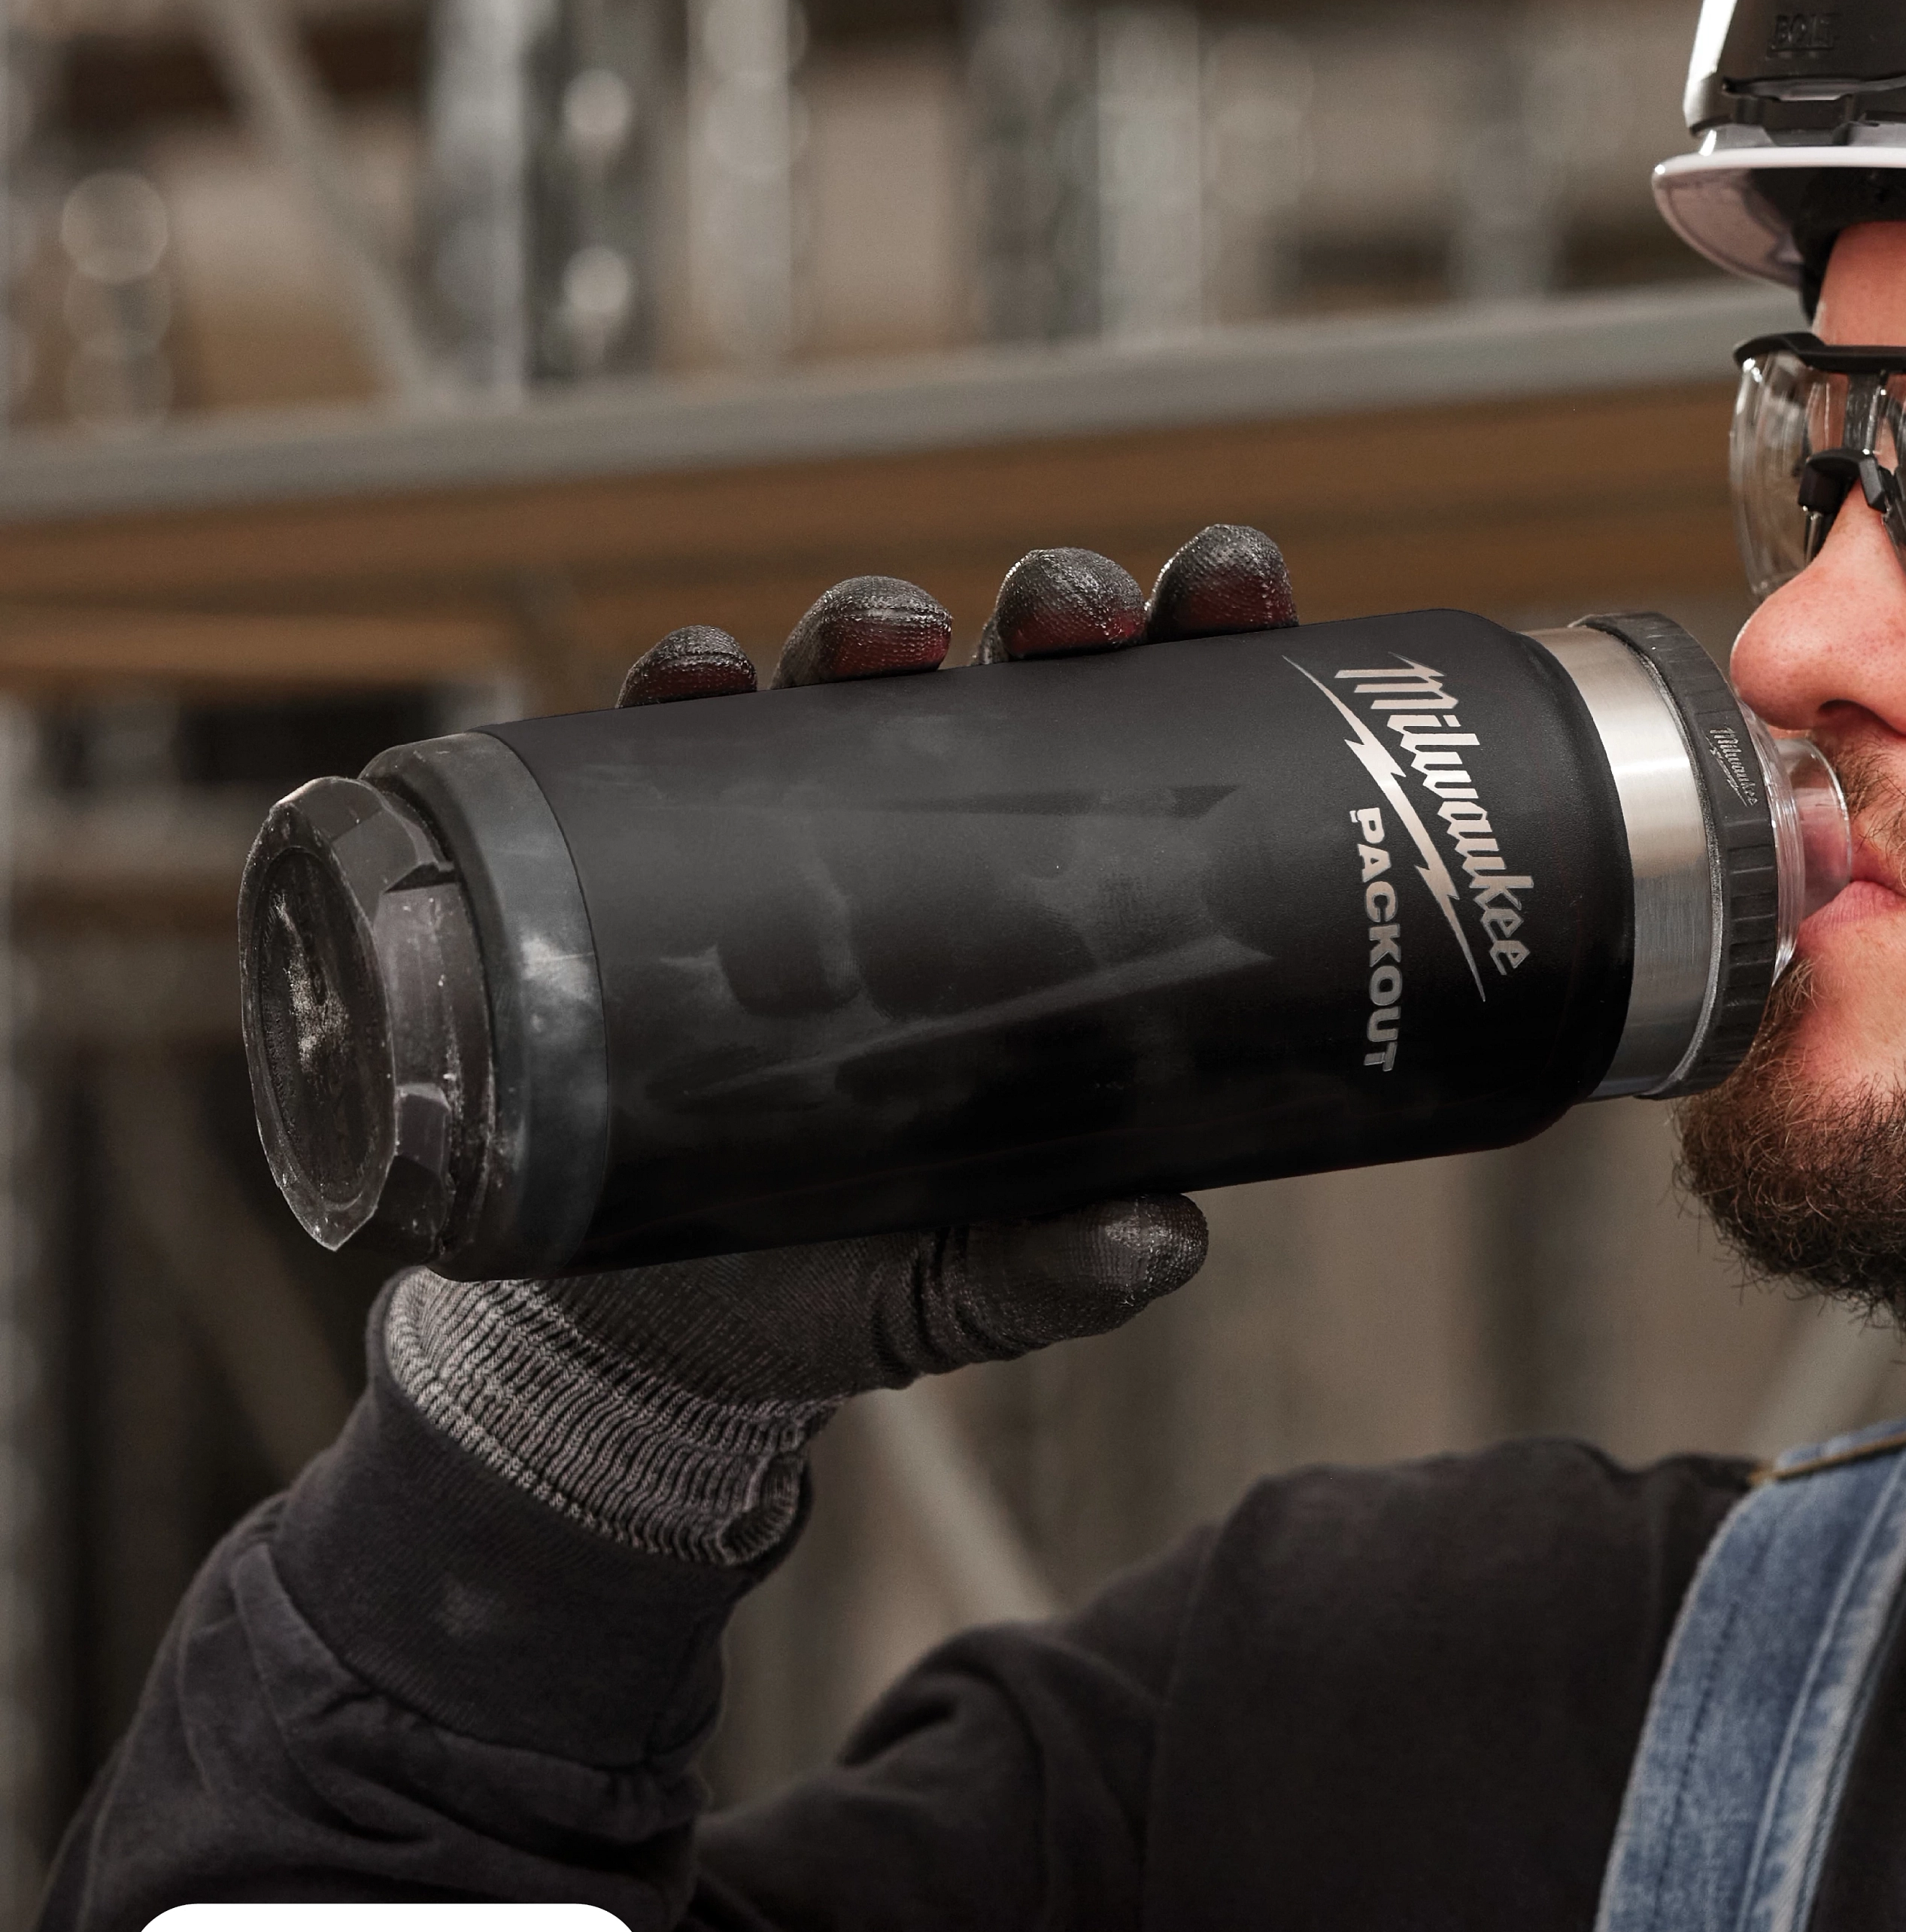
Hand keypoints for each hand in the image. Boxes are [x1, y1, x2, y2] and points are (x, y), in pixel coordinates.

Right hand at [378, 526, 1300, 1562]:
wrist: (648, 1340)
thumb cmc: (842, 1278)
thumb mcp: (960, 1286)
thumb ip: (1053, 1273)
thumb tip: (1166, 1237)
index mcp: (1056, 902)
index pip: (1148, 745)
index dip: (1198, 646)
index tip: (1239, 592)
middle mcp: (936, 844)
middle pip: (1012, 674)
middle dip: (1055, 607)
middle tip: (1082, 615)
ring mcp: (790, 841)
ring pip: (845, 682)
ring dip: (870, 620)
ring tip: (894, 631)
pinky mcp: (641, 868)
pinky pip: (654, 752)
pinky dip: (671, 694)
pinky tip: (691, 675)